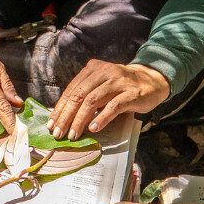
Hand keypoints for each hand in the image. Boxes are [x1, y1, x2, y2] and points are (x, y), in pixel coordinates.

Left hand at [47, 60, 169, 139]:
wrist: (152, 80)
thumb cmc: (122, 86)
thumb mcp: (101, 84)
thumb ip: (86, 93)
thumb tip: (63, 115)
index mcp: (93, 69)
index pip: (72, 90)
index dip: (60, 108)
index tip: (51, 124)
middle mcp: (104, 72)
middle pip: (79, 95)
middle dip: (66, 116)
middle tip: (58, 133)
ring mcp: (118, 82)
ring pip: (93, 101)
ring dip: (80, 119)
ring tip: (73, 134)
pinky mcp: (131, 93)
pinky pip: (113, 106)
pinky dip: (101, 118)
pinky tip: (93, 128)